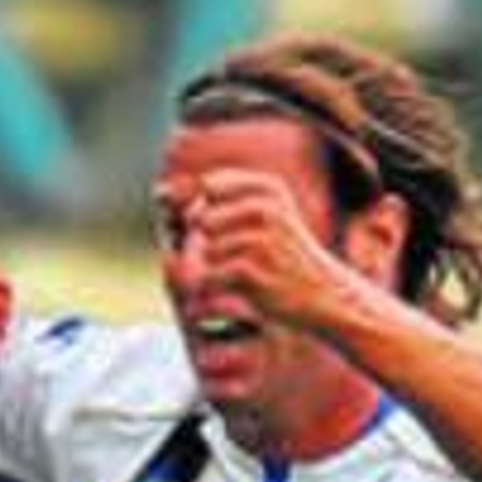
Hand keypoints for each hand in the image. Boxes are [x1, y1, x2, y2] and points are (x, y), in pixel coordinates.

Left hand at [162, 168, 349, 327]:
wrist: (324, 295)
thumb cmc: (285, 257)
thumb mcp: (266, 216)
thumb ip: (220, 201)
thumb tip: (158, 193)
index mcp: (268, 188)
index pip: (210, 186)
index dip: (206, 210)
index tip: (219, 232)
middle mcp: (264, 208)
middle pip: (202, 219)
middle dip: (206, 243)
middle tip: (234, 262)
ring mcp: (258, 238)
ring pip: (205, 250)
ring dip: (213, 269)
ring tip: (241, 279)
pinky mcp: (250, 270)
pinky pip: (209, 276)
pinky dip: (214, 289)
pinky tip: (237, 293)